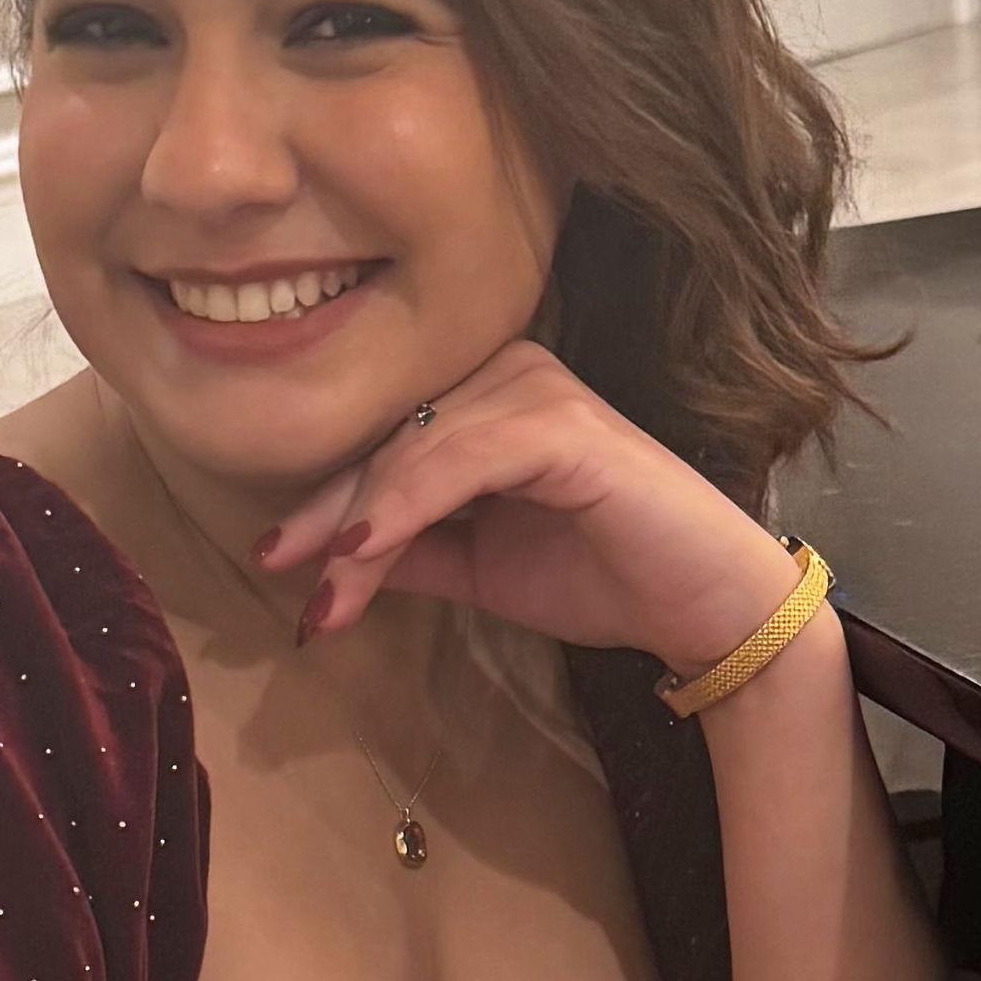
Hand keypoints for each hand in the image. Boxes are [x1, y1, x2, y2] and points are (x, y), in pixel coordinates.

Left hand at [255, 339, 802, 673]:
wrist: (705, 608)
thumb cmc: (605, 577)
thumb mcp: (481, 566)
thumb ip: (412, 550)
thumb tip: (324, 559)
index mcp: (491, 394)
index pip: (388, 443)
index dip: (326, 502)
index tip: (275, 560)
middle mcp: (510, 372)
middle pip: (390, 442)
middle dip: (329, 517)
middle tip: (277, 574)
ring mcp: (538, 390)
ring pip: (414, 454)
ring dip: (358, 529)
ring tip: (322, 599)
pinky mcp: (562, 424)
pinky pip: (458, 462)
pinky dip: (403, 508)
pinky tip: (363, 551)